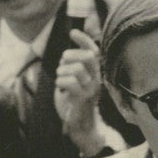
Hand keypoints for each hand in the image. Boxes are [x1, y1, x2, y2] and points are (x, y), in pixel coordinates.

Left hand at [54, 29, 104, 152]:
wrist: (80, 125)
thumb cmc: (75, 101)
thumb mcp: (75, 80)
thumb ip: (73, 67)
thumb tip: (67, 52)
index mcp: (95, 73)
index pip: (94, 51)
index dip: (84, 40)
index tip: (72, 33)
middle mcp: (96, 79)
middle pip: (87, 57)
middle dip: (70, 55)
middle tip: (62, 64)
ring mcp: (91, 89)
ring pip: (76, 69)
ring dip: (62, 71)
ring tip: (60, 78)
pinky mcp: (83, 99)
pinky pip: (71, 82)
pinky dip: (61, 82)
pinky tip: (61, 87)